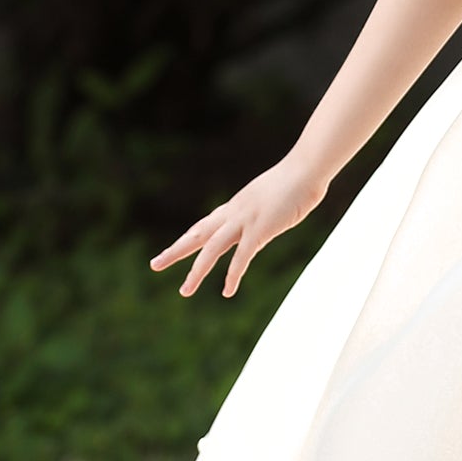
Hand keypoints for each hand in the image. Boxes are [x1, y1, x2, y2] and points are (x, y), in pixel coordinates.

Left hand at [148, 155, 330, 297]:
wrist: (307, 168)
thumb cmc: (299, 178)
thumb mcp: (276, 197)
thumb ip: (266, 213)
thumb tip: (266, 226)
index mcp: (237, 205)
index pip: (206, 225)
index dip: (190, 238)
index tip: (176, 249)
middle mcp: (234, 213)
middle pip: (197, 234)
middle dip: (175, 251)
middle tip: (154, 264)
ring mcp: (244, 220)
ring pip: (211, 249)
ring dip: (197, 271)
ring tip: (185, 291)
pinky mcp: (260, 229)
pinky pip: (241, 257)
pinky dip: (233, 275)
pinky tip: (227, 291)